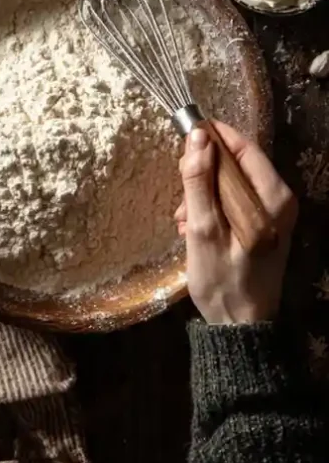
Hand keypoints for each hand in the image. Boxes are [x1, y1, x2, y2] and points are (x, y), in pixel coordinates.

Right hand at [175, 122, 296, 324]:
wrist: (240, 327)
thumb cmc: (222, 279)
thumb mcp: (203, 228)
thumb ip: (199, 180)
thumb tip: (197, 135)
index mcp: (274, 197)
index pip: (243, 146)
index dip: (212, 138)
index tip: (183, 140)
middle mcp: (281, 200)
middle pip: (237, 164)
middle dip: (204, 174)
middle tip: (181, 198)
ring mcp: (275, 214)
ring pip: (233, 183)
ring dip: (204, 194)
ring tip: (183, 220)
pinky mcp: (265, 226)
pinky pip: (236, 201)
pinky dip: (213, 207)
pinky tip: (194, 227)